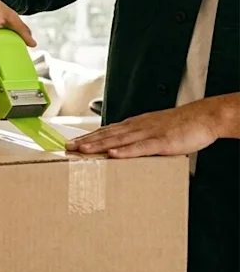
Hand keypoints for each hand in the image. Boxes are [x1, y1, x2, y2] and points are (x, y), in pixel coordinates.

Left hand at [66, 102, 219, 157]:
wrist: (203, 116)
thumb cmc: (180, 125)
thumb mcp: (154, 129)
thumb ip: (138, 138)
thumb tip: (123, 149)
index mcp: (134, 125)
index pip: (106, 131)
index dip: (87, 137)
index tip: (71, 143)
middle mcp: (137, 127)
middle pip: (106, 134)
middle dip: (86, 141)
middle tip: (67, 147)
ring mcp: (149, 133)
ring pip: (119, 140)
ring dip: (99, 145)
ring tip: (82, 150)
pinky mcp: (162, 141)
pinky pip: (141, 147)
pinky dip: (126, 151)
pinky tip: (113, 154)